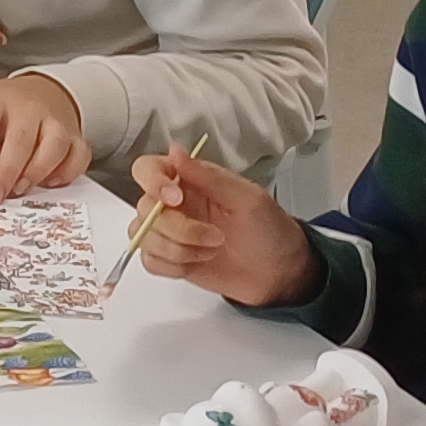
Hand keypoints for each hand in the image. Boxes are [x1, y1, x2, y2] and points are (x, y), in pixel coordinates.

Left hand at [0, 73, 89, 198]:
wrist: (44, 89)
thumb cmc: (3, 105)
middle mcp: (27, 110)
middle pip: (20, 138)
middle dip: (6, 170)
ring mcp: (54, 122)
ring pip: (54, 145)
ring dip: (38, 171)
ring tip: (19, 189)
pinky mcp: (75, 136)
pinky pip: (78, 155)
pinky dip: (68, 171)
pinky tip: (51, 181)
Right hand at [127, 144, 321, 306]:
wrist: (280, 274)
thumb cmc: (271, 232)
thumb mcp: (247, 198)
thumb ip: (208, 177)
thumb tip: (176, 151)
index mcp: (192, 180)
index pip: (148, 169)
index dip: (152, 182)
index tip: (174, 199)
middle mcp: (176, 204)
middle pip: (145, 208)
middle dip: (178, 227)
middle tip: (214, 236)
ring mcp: (172, 232)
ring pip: (145, 235)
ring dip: (177, 248)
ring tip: (211, 249)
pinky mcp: (171, 258)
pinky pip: (150, 259)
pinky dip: (171, 264)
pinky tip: (197, 261)